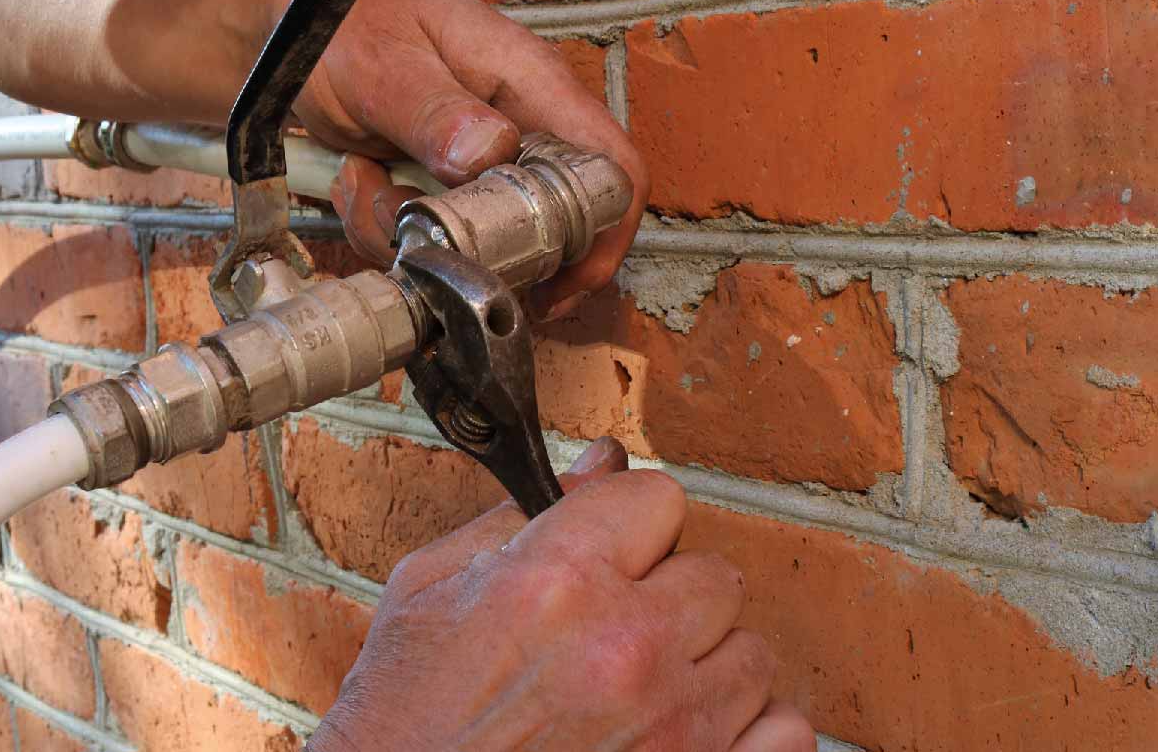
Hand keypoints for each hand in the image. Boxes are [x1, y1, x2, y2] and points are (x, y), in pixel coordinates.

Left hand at [294, 0, 647, 320]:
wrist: (292, 27)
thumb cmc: (345, 23)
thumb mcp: (382, 65)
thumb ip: (435, 111)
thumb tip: (492, 155)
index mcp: (531, 84)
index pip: (612, 170)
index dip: (602, 237)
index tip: (556, 285)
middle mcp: (519, 128)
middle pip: (547, 228)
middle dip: (477, 247)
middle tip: (415, 228)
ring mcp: (480, 162)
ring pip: (477, 243)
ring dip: (411, 232)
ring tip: (364, 175)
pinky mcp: (441, 187)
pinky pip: (429, 239)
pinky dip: (384, 227)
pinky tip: (357, 175)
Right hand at [305, 437, 813, 751]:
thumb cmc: (402, 715)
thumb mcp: (428, 590)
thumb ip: (517, 518)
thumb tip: (602, 461)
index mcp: (556, 580)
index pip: (658, 497)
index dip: (628, 525)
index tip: (608, 554)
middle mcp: (625, 647)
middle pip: (713, 574)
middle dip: (667, 595)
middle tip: (614, 630)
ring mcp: (674, 726)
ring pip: (750, 652)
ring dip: (704, 665)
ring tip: (640, 691)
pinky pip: (784, 730)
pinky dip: (746, 730)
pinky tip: (689, 731)